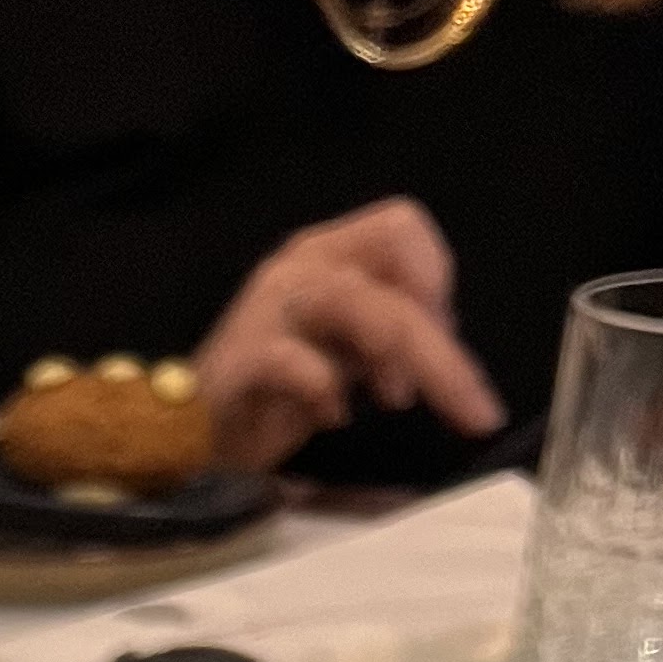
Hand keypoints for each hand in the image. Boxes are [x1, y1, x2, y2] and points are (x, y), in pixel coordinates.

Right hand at [192, 197, 506, 470]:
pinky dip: (326, 390)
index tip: (445, 335)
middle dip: (441, 348)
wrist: (189, 435)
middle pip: (391, 277)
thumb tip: (443, 347)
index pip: (401, 227)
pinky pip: (294, 362)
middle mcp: (301, 265)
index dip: (435, 276)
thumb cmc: (272, 394)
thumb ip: (389, 340)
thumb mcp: (347, 354)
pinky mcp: (242, 359)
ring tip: (398, 401)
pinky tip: (333, 418)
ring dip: (396, 355)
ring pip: (354, 304)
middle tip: (473, 408)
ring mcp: (267, 308)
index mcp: (329, 254)